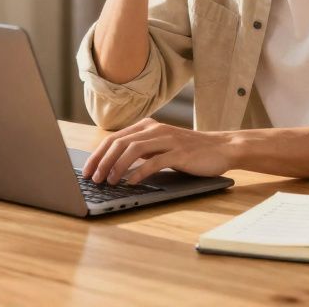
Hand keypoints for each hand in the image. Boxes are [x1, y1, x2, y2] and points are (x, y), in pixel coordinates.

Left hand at [81, 118, 236, 185]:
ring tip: (109, 181)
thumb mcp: (161, 145)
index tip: (87, 170)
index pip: (114, 138)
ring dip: (117, 166)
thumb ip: (142, 150)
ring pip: (133, 150)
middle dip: (102, 161)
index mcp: (148, 126)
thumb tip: (113, 164)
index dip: (97, 154)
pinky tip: (131, 182)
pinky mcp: (180, 153)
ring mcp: (168, 140)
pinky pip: (154, 162)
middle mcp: (155, 130)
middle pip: (119, 143)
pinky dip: (139, 172)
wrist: (221, 148)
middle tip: (93, 178)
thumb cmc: (189, 150)